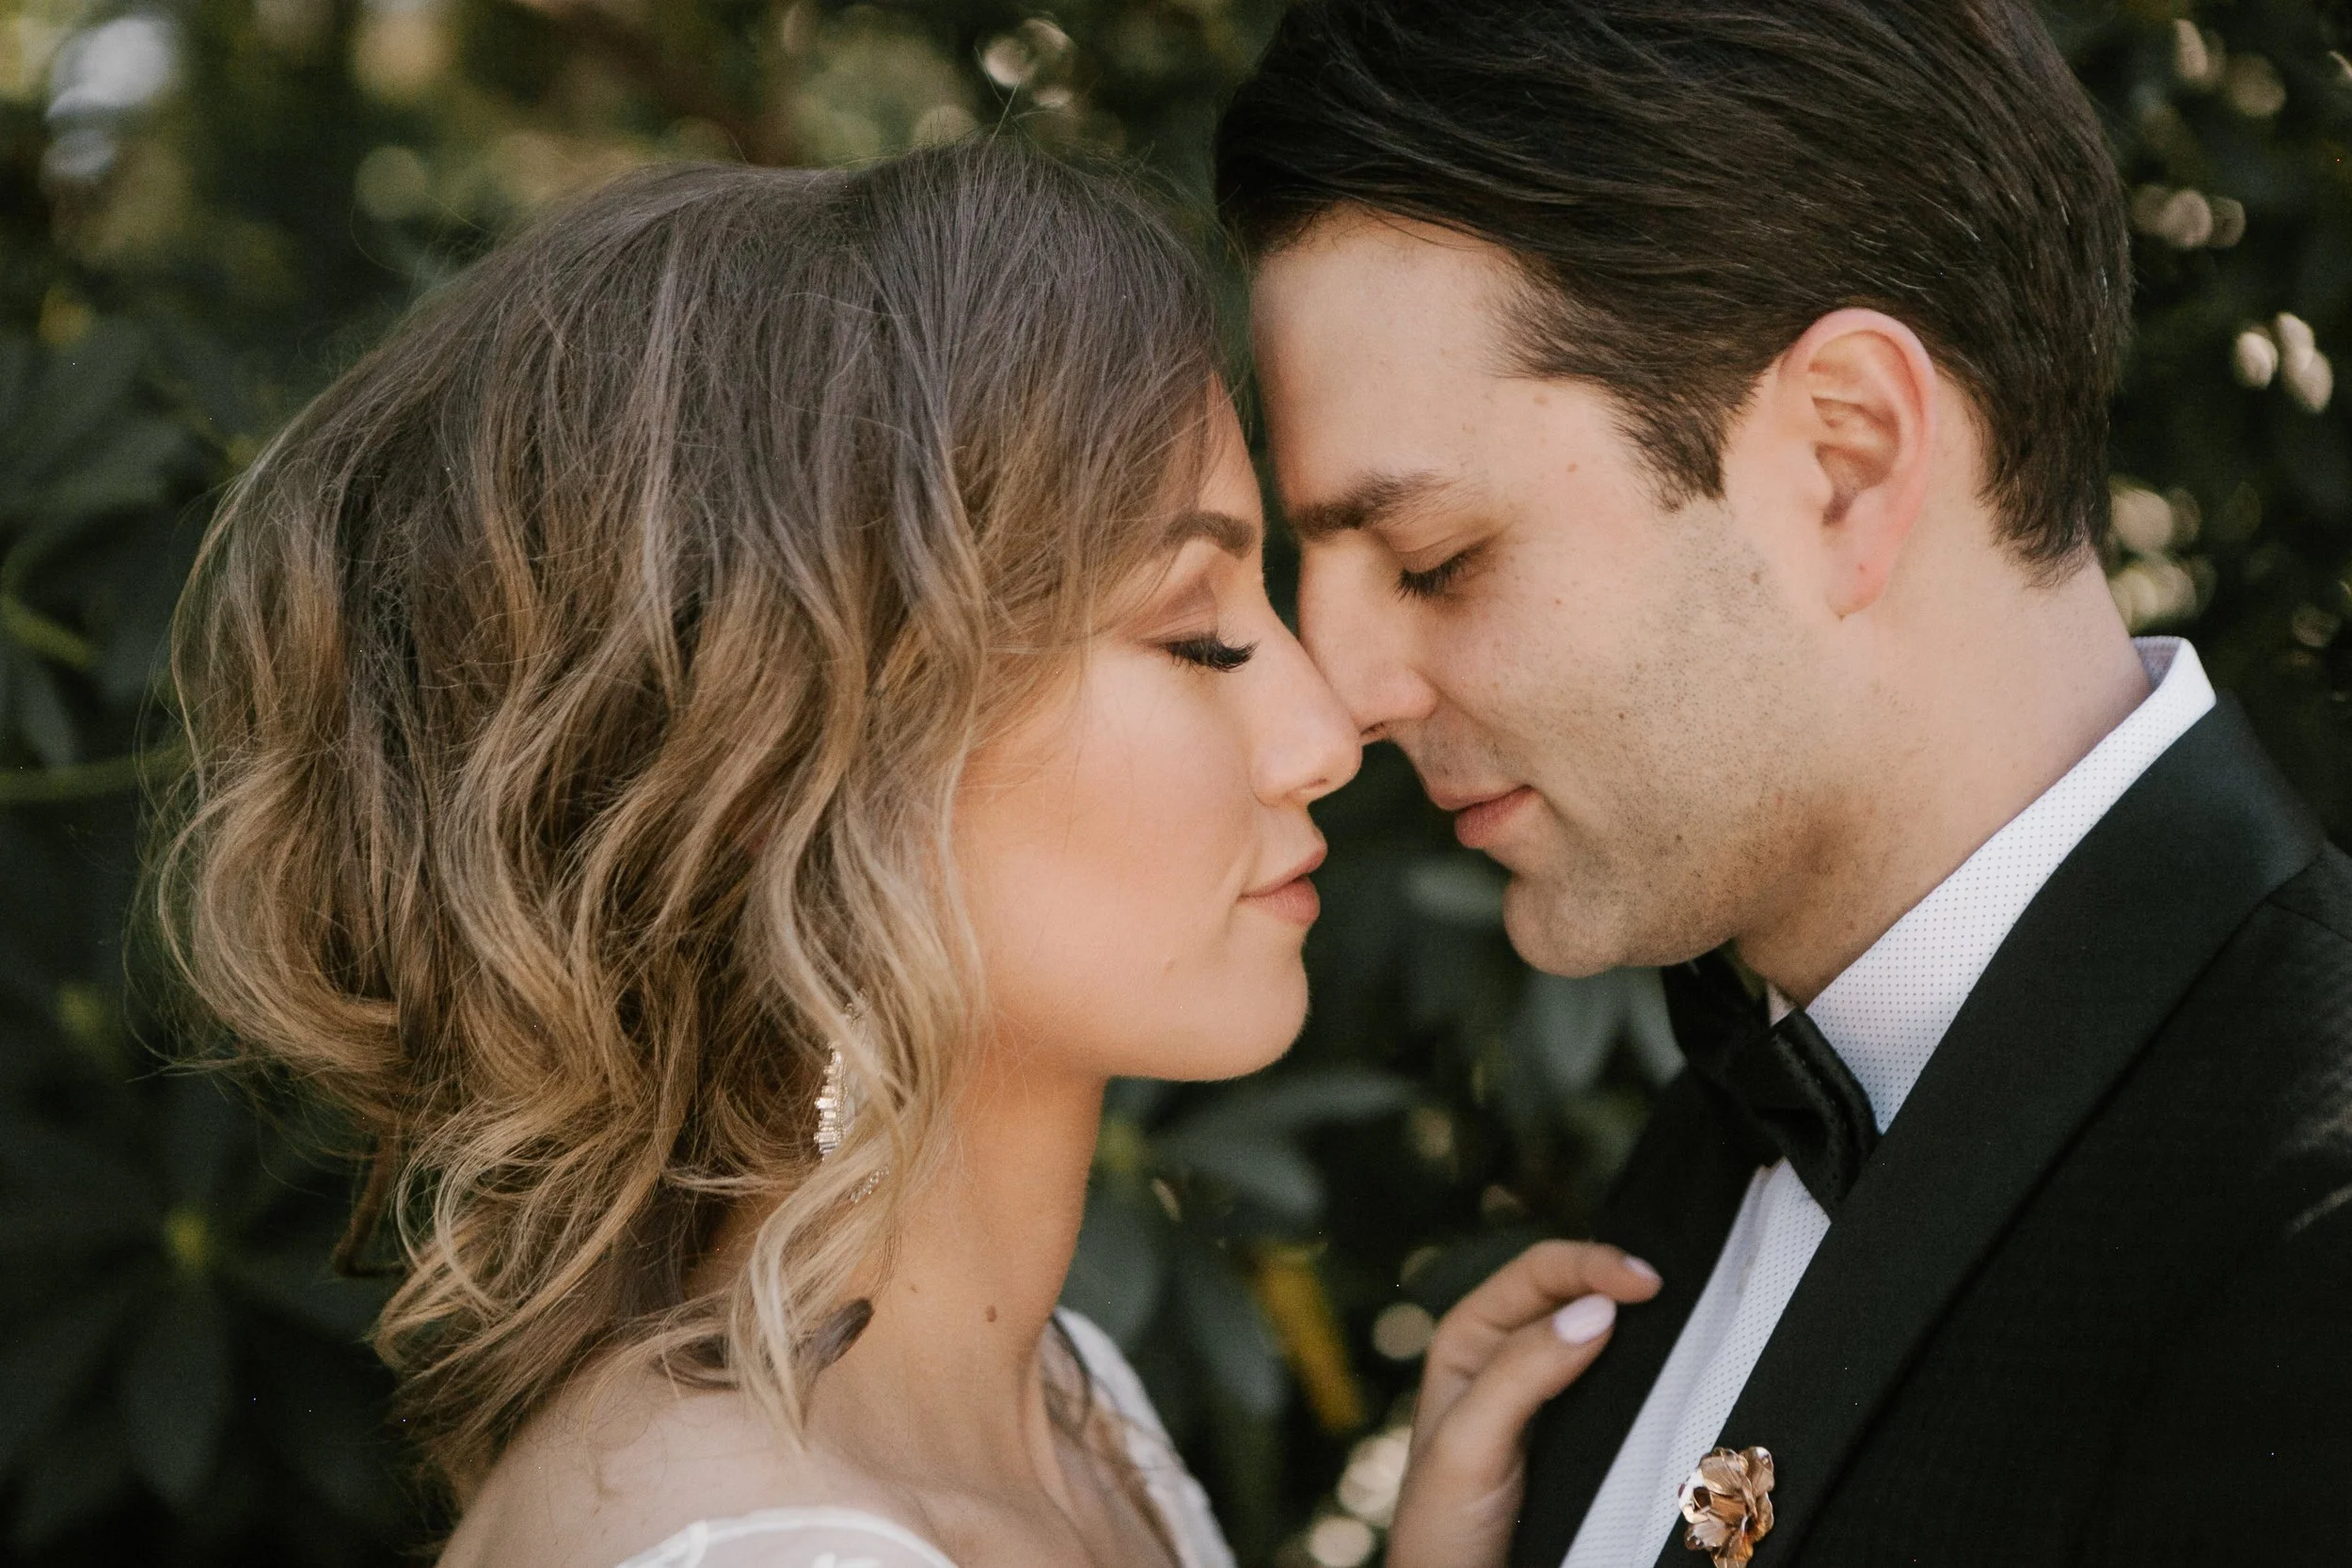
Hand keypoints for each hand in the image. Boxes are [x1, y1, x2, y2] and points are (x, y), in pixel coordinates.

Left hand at [1384, 1240, 1661, 1567]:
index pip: (1539, 1272)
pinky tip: (1665, 1366)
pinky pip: (1614, 1382)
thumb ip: (1522, 1373)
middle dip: (1619, 1281)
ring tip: (1680, 1314)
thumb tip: (1593, 1311)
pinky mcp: (1575, 1429)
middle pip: (1572, 1291)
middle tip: (1677, 1290)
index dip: (1592, 1265)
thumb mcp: (1470, 1443)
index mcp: (1469, 1336)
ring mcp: (1543, 1391)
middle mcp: (1505, 1352)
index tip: (1646, 1282)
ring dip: (1636, 1322)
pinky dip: (1642, 1368)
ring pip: (1597, 1334)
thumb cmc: (1441, 1526)